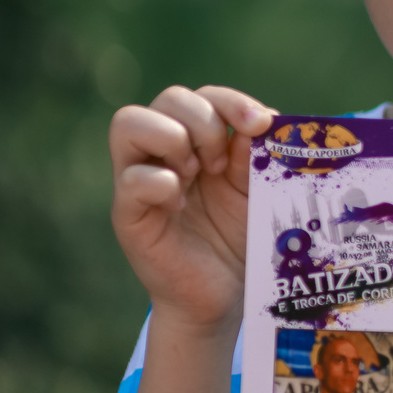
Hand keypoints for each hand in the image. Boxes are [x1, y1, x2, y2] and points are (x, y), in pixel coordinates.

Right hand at [109, 86, 272, 331]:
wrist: (227, 296)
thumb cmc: (244, 238)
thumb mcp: (259, 189)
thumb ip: (256, 154)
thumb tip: (264, 119)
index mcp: (201, 144)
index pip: (203, 97)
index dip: (231, 102)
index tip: (262, 124)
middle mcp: (166, 154)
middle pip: (169, 98)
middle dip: (204, 121)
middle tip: (221, 163)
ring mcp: (141, 180)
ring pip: (128, 122)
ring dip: (172, 139)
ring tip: (197, 175)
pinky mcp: (128, 214)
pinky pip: (129, 179)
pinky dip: (159, 183)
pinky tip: (179, 205)